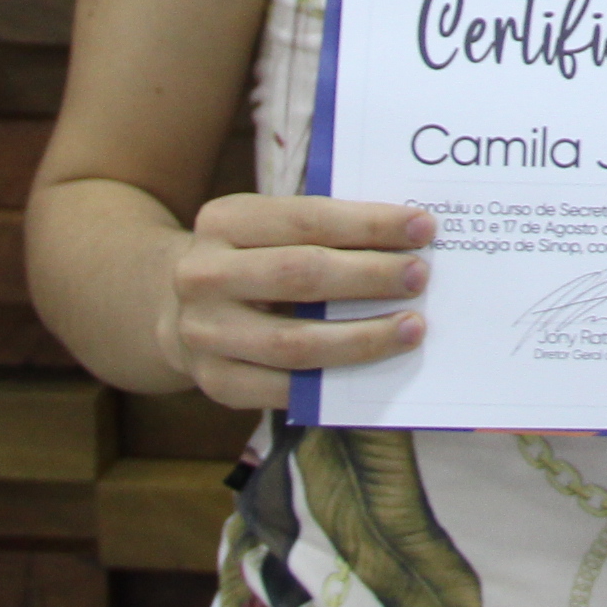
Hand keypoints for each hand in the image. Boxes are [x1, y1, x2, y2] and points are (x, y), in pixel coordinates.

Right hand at [159, 194, 431, 410]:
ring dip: (363, 336)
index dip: (370, 224)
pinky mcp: (215, 380)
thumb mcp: (272, 229)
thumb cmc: (255, 259)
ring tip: (412, 327)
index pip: (308, 218)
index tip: (423, 227)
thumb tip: (409, 239)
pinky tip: (373, 367)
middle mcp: (204, 274)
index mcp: (225, 220)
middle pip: (301, 274)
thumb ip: (326, 229)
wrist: (183, 310)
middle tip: (419, 276)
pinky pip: (284, 388)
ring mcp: (204, 332)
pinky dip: (334, 378)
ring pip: (295, 341)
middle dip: (370, 275)